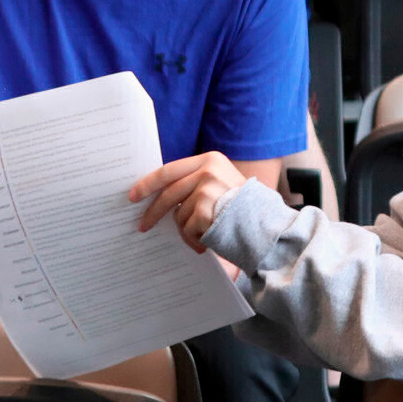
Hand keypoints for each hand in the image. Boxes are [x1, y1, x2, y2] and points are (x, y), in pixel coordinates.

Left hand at [130, 152, 247, 253]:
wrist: (269, 226)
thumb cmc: (243, 210)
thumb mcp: (221, 185)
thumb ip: (195, 184)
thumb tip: (159, 197)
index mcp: (210, 160)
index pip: (170, 170)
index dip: (148, 183)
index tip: (134, 195)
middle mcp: (208, 170)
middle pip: (168, 193)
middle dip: (153, 212)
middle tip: (142, 226)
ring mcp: (207, 189)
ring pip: (179, 215)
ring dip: (187, 230)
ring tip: (205, 235)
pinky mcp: (207, 209)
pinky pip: (188, 229)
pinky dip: (195, 240)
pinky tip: (210, 241)